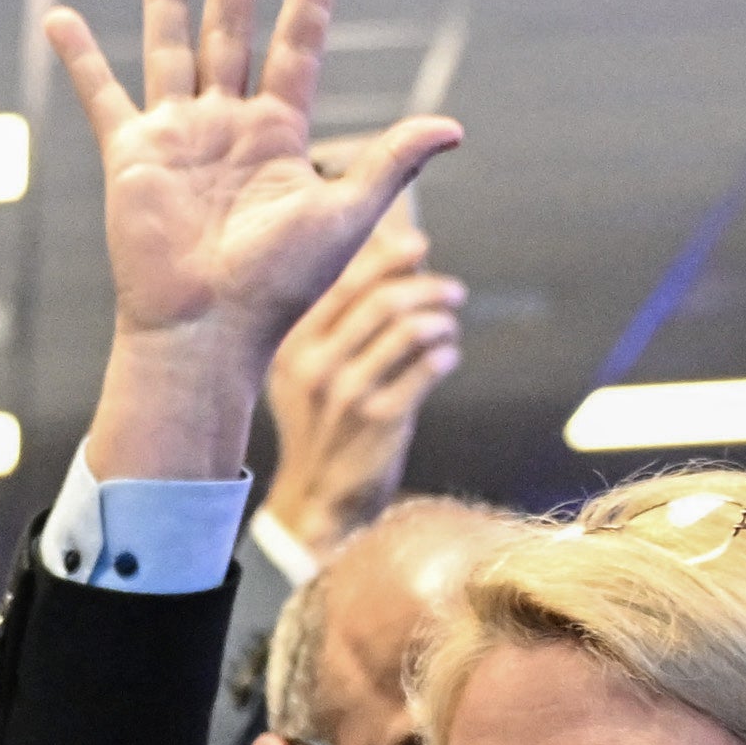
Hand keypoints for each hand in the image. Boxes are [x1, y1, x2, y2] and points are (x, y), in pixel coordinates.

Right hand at [46, 0, 460, 479]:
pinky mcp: (132, 155)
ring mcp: (178, 136)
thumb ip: (391, 163)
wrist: (207, 328)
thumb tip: (454, 126)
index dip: (308, 0)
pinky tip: (60, 17)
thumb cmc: (278, 286)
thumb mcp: (346, 216)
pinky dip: (81, 57)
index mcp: (280, 134)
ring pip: (169, 50)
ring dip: (164, 0)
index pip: (297, 48)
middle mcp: (227, 126)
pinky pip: (102, 94)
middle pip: (230, 33)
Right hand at [257, 213, 462, 552]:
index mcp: (293, 346)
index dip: (387, 258)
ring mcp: (346, 393)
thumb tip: (387, 255)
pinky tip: (446, 358)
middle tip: (452, 291)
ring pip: (410, 330)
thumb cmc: (322, 424)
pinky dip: (446, 355)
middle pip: (383, 301)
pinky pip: (428, 368)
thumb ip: (338, 321)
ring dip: (442, 322)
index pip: (342, 283)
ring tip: (448, 329)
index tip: (419, 247)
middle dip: (428, 288)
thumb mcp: (308, 371)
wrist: (316, 497)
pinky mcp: (380, 418)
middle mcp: (314, 365)